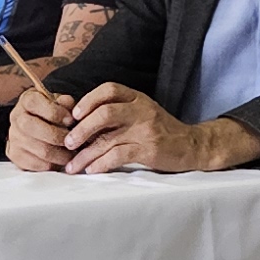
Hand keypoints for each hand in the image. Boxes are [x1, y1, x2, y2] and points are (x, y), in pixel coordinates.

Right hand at [4, 83, 71, 170]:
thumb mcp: (61, 103)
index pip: (34, 103)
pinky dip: (53, 165)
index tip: (70, 120)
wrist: (37, 129)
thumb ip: (66, 104)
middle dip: (59, 136)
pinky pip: (37, 164)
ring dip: (61, 154)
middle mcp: (17, 117)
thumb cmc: (52, 114)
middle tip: (74, 141)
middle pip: (34, 128)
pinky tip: (62, 160)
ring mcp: (14, 137)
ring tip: (73, 153)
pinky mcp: (16, 155)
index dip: (55, 112)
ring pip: (40, 150)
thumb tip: (70, 110)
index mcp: (27, 100)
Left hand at [60, 85, 258, 174]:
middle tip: (68, 143)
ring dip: (86, 154)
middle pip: (104, 113)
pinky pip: (118, 156)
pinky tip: (92, 170)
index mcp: (137, 98)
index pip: (109, 89)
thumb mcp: (142, 112)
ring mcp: (146, 130)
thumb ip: (118, 112)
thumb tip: (81, 123)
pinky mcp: (149, 150)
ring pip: (108, 139)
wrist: (192, 146)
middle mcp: (141, 110)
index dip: (89, 100)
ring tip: (73, 166)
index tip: (74, 115)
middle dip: (82, 129)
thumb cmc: (161, 130)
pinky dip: (101, 164)